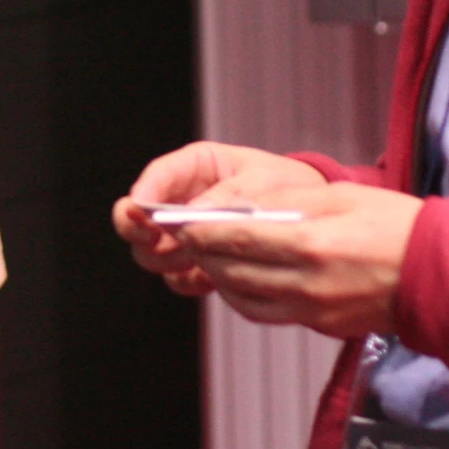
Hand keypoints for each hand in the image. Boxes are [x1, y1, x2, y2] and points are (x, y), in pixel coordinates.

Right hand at [112, 141, 329, 295]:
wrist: (312, 219)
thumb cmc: (289, 188)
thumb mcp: (265, 180)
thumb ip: (230, 194)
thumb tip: (195, 215)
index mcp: (195, 168)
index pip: (157, 177)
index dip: (143, 193)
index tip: (141, 209)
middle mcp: (182, 201)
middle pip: (136, 220)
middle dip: (140, 232)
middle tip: (155, 238)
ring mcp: (186, 235)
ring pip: (151, 254)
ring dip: (167, 259)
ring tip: (197, 256)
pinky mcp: (198, 263)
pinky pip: (178, 279)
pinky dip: (188, 280)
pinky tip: (211, 276)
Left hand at [169, 182, 422, 339]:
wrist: (441, 275)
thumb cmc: (395, 226)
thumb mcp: (340, 197)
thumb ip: (286, 204)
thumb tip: (237, 206)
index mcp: (311, 244)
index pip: (235, 240)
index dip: (200, 231)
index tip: (181, 222)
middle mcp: (307, 284)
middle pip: (232, 272)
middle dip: (204, 254)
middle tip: (189, 237)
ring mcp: (314, 311)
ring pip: (244, 299)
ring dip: (221, 278)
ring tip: (213, 256)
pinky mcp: (321, 326)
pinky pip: (268, 314)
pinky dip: (246, 297)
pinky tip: (243, 278)